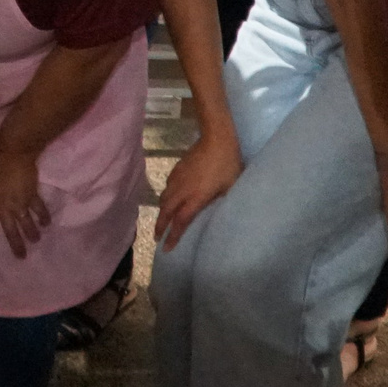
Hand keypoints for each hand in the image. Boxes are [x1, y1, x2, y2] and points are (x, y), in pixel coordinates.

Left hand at [0, 144, 49, 258]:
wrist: (14, 152)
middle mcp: (5, 208)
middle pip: (10, 231)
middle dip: (16, 245)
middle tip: (21, 257)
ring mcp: (21, 203)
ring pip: (27, 224)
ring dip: (32, 234)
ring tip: (36, 241)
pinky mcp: (33, 195)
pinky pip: (39, 209)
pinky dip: (43, 216)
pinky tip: (46, 223)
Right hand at [155, 127, 241, 251]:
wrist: (216, 139)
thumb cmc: (228, 164)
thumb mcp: (230, 187)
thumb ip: (222, 202)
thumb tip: (221, 214)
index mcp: (196, 198)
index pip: (181, 221)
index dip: (173, 236)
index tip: (167, 248)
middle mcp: (183, 191)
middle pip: (166, 212)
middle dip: (160, 226)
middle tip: (157, 237)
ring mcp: (178, 179)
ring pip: (164, 199)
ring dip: (161, 212)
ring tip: (161, 220)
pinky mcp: (177, 169)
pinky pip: (167, 186)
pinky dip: (165, 196)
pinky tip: (169, 197)